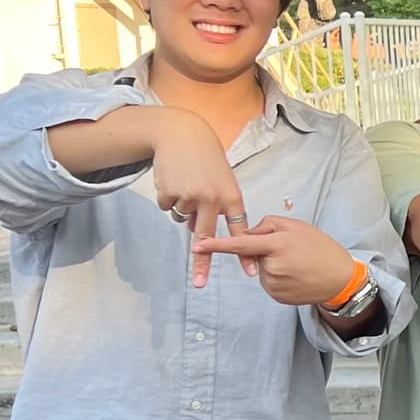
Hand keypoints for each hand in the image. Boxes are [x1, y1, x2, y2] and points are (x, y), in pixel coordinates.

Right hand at [150, 110, 249, 286]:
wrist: (183, 134)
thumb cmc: (207, 160)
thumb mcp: (222, 181)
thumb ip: (216, 208)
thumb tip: (198, 233)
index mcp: (231, 196)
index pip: (240, 230)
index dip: (245, 252)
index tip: (251, 272)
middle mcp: (212, 199)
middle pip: (205, 237)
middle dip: (203, 262)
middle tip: (200, 284)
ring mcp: (190, 197)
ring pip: (182, 219)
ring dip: (182, 207)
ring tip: (187, 183)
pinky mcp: (170, 193)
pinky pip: (167, 208)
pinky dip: (169, 198)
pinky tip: (174, 180)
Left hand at [192, 216, 353, 305]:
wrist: (340, 279)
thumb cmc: (322, 249)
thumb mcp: (299, 226)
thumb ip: (270, 224)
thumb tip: (249, 232)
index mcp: (277, 245)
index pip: (241, 243)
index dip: (217, 245)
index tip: (197, 245)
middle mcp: (272, 266)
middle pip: (254, 254)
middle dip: (265, 250)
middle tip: (293, 251)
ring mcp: (273, 284)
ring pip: (260, 269)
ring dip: (272, 265)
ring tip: (297, 265)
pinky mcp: (275, 296)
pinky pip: (267, 282)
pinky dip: (278, 277)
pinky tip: (295, 276)